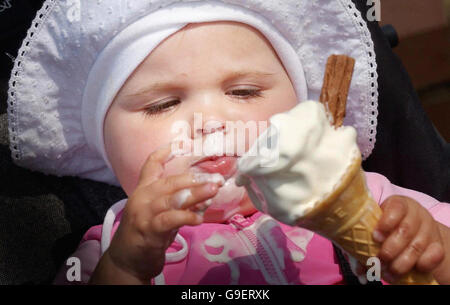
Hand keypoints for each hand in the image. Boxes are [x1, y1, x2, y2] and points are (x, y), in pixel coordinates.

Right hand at [90, 144, 221, 283]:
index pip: (151, 165)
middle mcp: (143, 197)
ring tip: (214, 190)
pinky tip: (199, 217)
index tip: (182, 143)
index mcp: (144, 190)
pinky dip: (186, 216)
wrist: (126, 261)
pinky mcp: (148, 230)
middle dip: (196, 178)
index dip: (164, 152)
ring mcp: (144, 213)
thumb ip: (181, 203)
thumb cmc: (146, 234)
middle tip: (217, 178)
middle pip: (170, 181)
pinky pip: (169, 219)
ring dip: (195, 194)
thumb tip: (206, 195)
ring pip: (172, 198)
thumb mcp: (163, 213)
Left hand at [374, 195, 448, 283]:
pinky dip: (422, 265)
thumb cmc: (390, 228)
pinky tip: (411, 270)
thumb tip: (359, 269)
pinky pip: (434, 256)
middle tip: (380, 259)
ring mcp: (429, 230)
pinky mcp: (438, 245)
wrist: (418, 232)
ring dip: (401, 263)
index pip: (396, 208)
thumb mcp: (378, 227)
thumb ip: (366, 242)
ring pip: (417, 246)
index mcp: (399, 204)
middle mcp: (416, 215)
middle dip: (390, 248)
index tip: (375, 236)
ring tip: (388, 273)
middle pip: (405, 230)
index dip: (386, 222)